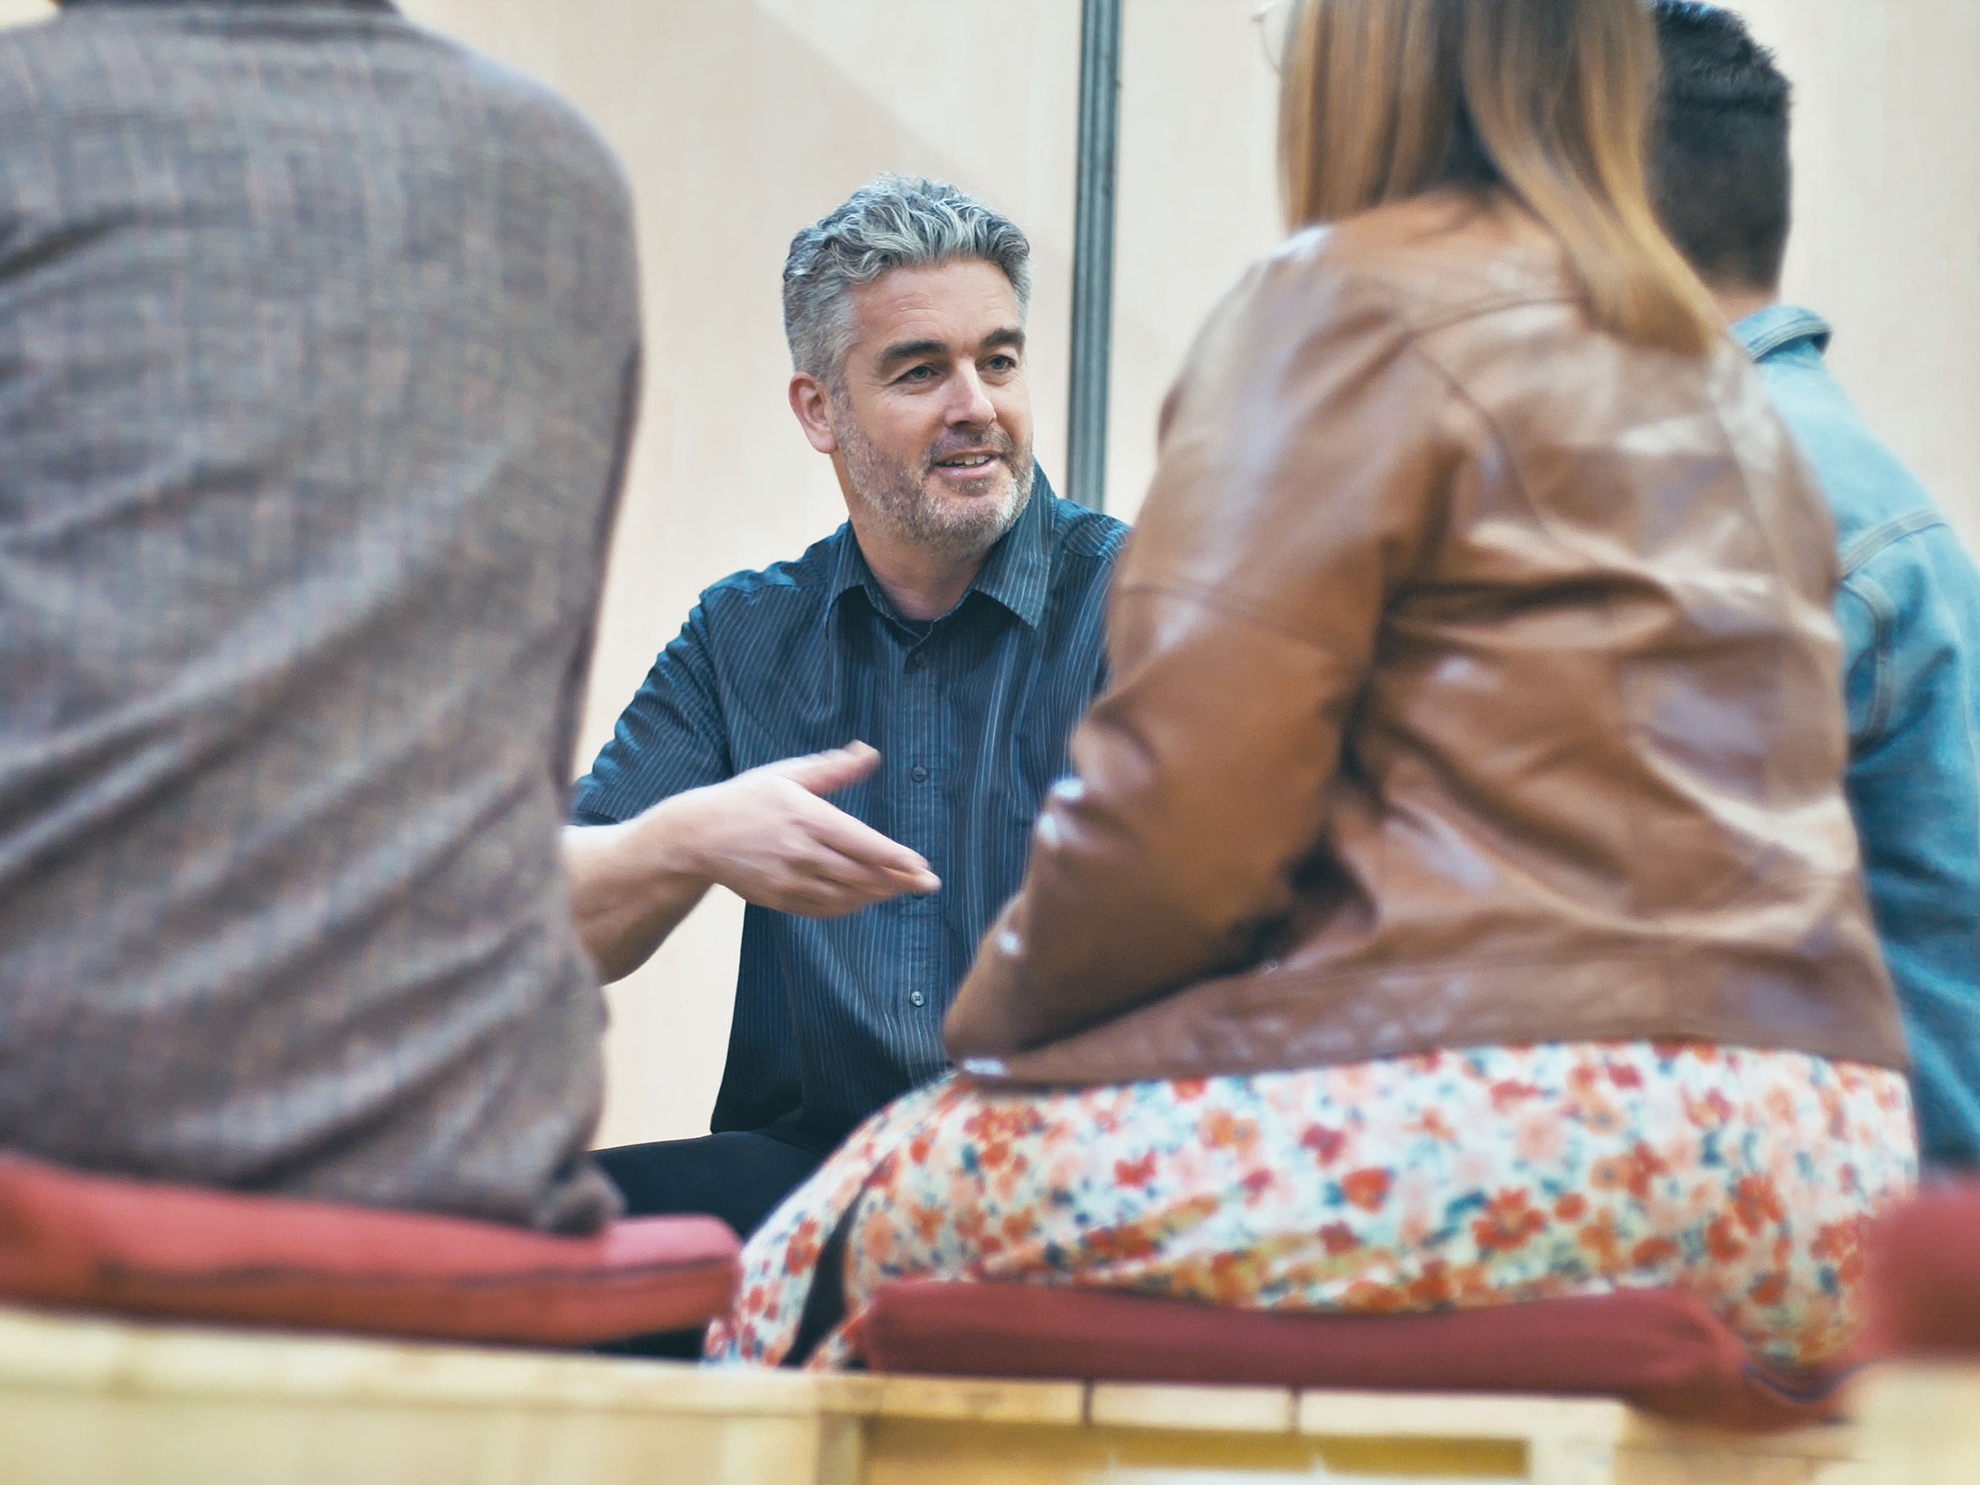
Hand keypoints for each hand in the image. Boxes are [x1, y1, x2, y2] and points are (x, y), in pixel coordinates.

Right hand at [671, 742, 940, 916]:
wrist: (697, 836)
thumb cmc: (746, 799)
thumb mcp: (786, 774)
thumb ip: (832, 768)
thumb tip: (870, 753)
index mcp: (805, 816)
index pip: (861, 843)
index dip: (895, 858)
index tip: (922, 865)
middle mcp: (799, 852)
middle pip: (860, 874)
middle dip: (899, 880)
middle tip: (928, 884)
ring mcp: (788, 880)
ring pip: (846, 896)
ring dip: (879, 895)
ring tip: (904, 888)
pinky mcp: (779, 899)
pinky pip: (824, 908)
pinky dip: (851, 906)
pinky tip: (868, 898)